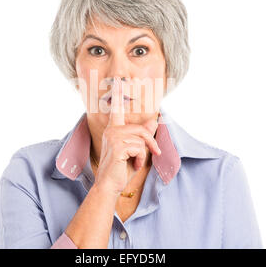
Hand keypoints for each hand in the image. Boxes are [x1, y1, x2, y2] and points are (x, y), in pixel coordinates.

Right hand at [93, 76, 160, 195]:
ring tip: (136, 162)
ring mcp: (113, 137)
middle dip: (150, 143)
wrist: (110, 186)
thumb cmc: (121, 168)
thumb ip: (143, 135)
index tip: (118, 81)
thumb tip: (154, 121)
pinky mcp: (117, 146)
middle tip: (155, 153)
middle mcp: (112, 130)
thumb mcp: (135, 150)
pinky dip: (140, 159)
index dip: (118, 95)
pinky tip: (133, 165)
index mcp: (114, 130)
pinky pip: (139, 147)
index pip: (116, 109)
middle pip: (140, 129)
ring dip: (144, 154)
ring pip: (141, 139)